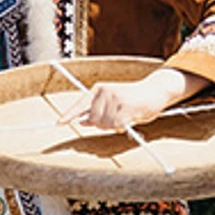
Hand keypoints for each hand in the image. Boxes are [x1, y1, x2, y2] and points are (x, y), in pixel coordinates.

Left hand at [59, 67, 207, 131]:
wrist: (155, 90)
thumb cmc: (133, 97)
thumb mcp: (112, 101)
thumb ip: (96, 110)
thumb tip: (82, 121)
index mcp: (99, 88)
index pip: (80, 104)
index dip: (69, 115)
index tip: (59, 123)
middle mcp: (105, 92)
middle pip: (93, 120)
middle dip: (102, 124)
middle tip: (118, 116)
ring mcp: (115, 99)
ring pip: (105, 124)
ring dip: (115, 125)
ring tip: (126, 115)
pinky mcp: (125, 108)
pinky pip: (117, 126)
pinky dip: (123, 126)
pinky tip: (131, 117)